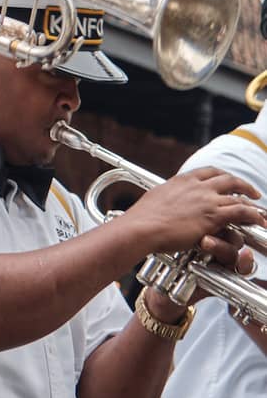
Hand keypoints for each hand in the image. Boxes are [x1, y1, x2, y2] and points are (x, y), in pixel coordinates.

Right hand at [121, 168, 265, 257]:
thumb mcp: (158, 197)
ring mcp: (207, 200)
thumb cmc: (144, 217)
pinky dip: (254, 215)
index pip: (209, 171)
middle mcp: (197, 186)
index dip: (223, 175)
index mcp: (183, 180)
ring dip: (253, 203)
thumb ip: (170, 196)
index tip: (229, 181)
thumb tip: (170, 200)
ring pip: (239, 196)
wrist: (143, 226)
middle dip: (244, 185)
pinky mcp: (213, 216)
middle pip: (229, 179)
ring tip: (260, 211)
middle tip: (252, 193)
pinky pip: (242, 212)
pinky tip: (259, 220)